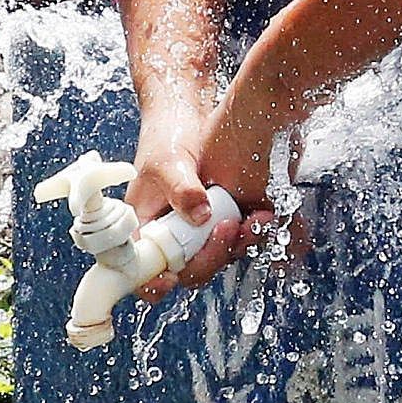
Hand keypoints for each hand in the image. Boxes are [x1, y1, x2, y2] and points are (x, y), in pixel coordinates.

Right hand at [126, 102, 249, 300]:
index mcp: (143, 230)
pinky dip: (247, 233)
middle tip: (231, 228)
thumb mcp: (169, 163)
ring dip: (236, 246)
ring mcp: (193, 234)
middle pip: (187, 270)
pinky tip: (262, 217)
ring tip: (257, 221)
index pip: (139, 271)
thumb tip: (200, 216)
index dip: (152, 283)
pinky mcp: (217, 225)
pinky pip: (232, 241)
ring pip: (214, 258)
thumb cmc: (166, 140)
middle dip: (211, 256)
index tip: (170, 278)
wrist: (189, 119)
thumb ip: (182, 190)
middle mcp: (167, 238)